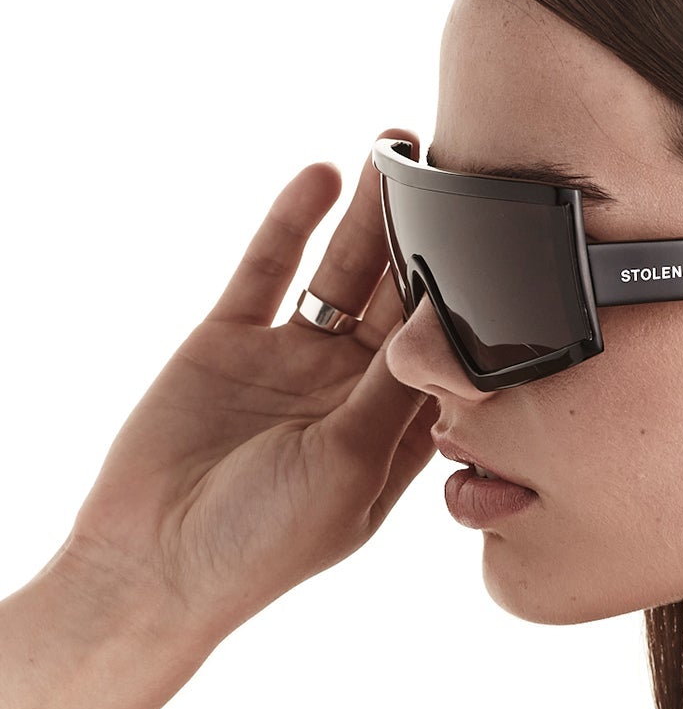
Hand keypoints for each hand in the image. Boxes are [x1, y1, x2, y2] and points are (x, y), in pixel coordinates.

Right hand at [59, 129, 437, 639]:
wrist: (153, 558)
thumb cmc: (266, 540)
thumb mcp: (351, 466)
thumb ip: (395, 391)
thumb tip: (446, 322)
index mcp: (395, 434)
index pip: (447, 353)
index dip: (472, 301)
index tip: (503, 242)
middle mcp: (350, 391)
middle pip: (401, 299)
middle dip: (426, 239)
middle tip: (457, 170)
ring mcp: (291, 361)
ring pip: (342, 273)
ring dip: (368, 216)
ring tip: (398, 151)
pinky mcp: (232, 339)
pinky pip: (270, 268)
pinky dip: (292, 222)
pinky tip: (322, 176)